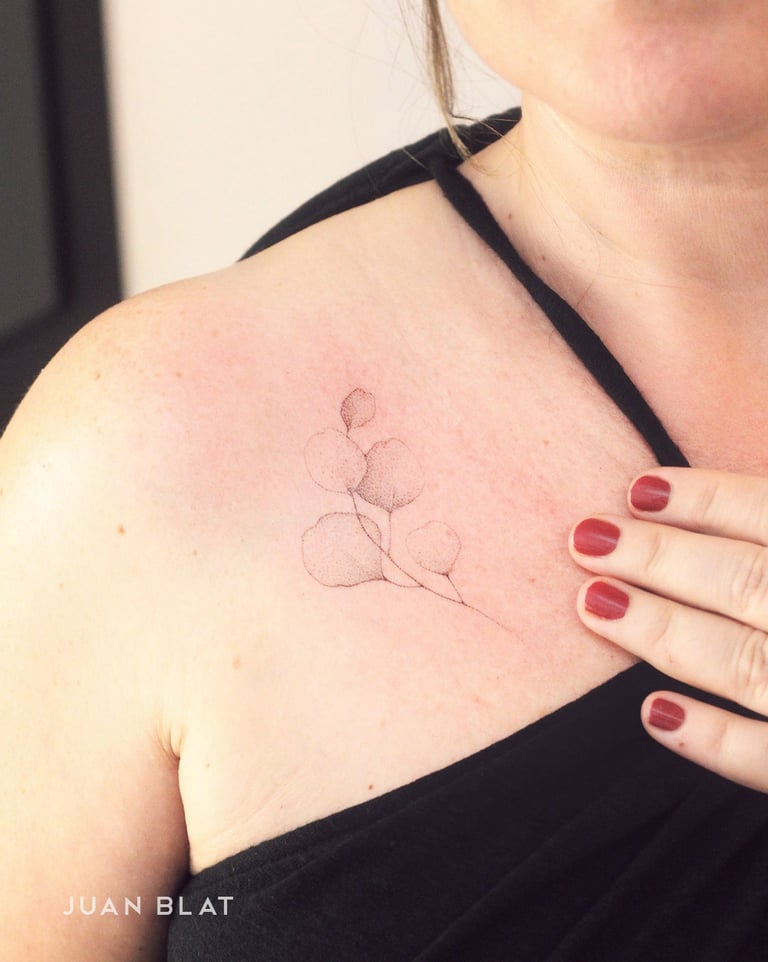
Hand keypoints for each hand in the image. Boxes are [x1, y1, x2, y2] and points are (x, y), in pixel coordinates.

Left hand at [569, 468, 767, 792]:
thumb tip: (696, 515)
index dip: (708, 498)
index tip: (637, 489)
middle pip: (747, 581)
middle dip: (661, 558)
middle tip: (584, 537)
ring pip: (745, 661)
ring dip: (665, 629)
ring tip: (593, 602)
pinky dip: (715, 740)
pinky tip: (653, 714)